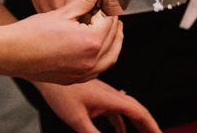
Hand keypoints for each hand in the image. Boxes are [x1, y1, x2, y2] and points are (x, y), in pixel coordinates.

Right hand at [7, 0, 123, 83]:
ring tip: (109, 26)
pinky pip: (99, 69)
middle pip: (114, 38)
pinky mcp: (75, 80)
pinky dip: (104, 56)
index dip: (110, 7)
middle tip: (109, 10)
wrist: (12, 53)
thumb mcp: (63, 11)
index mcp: (90, 42)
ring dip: (113, 41)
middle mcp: (91, 61)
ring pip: (110, 57)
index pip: (110, 20)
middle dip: (113, 22)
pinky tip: (98, 45)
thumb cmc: (33, 33)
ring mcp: (83, 74)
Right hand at [30, 0, 124, 12]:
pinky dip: (59, 14)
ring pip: (60, 19)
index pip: (88, 13)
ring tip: (80, 7)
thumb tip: (121, 0)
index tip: (103, 13)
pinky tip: (67, 2)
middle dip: (85, 20)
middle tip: (93, 11)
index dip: (97, 18)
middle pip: (72, 19)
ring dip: (71, 19)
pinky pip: (49, 12)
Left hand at [36, 79, 161, 132]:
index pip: (138, 112)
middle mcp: (109, 94)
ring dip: (134, 124)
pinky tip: (120, 131)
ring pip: (125, 110)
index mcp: (109, 97)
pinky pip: (114, 110)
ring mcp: (103, 94)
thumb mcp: (77, 119)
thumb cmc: (58, 91)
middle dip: (147, 125)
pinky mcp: (95, 96)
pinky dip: (121, 122)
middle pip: (135, 111)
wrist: (44, 70)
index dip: (151, 126)